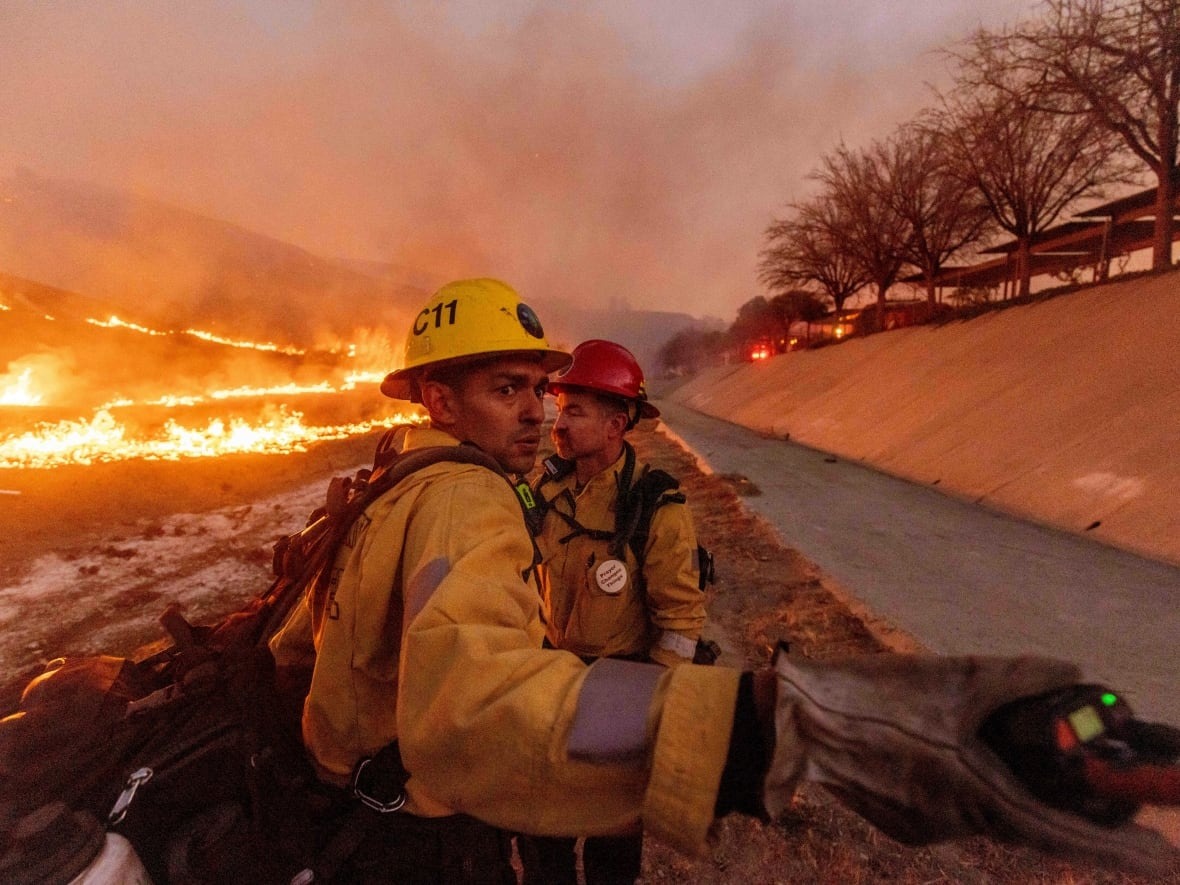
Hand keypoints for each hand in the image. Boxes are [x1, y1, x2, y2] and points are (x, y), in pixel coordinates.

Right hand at [763, 650, 1179, 876]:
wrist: (795, 722)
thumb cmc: (871, 697)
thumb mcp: (950, 676)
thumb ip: (1017, 677)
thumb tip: (1074, 672)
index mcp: (971, 795)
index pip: (1060, 834)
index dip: (1116, 849)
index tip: (1163, 858)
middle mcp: (955, 824)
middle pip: (1029, 825)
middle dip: (1073, 813)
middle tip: (1108, 794)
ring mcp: (926, 828)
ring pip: (992, 815)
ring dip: (1022, 796)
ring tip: (1040, 765)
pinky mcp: (904, 820)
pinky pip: (956, 810)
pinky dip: (979, 791)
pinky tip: (965, 756)